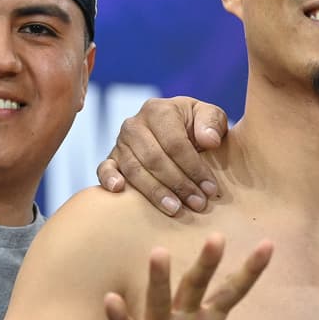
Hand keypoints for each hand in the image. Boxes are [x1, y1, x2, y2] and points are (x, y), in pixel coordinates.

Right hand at [97, 97, 229, 215]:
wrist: (178, 129)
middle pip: (155, 159)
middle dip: (179, 184)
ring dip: (155, 192)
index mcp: (159, 110)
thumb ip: (213, 122)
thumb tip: (209, 140)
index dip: (194, 168)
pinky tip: (119, 190)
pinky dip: (109, 178)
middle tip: (198, 203)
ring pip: (135, 169)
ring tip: (175, 209)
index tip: (210, 188)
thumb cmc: (197, 125)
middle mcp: (135, 124)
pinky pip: (104, 168)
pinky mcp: (111, 158)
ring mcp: (120, 141)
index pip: (175, 143)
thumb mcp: (211, 116)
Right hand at [102, 234, 305, 319]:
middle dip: (206, 264)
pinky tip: (111, 299)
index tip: (269, 245)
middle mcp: (183, 313)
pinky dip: (119, 315)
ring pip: (159, 300)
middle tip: (217, 238)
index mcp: (208, 316)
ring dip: (159, 278)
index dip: (250, 271)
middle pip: (196, 285)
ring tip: (159, 252)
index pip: (233, 291)